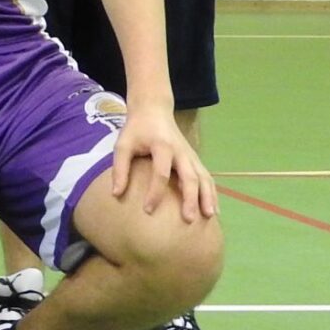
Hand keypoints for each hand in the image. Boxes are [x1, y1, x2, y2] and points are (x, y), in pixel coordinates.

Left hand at [107, 105, 216, 222]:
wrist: (154, 110)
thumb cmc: (136, 129)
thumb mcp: (123, 144)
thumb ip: (120, 168)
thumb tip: (116, 194)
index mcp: (162, 146)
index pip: (161, 173)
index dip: (155, 193)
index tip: (147, 210)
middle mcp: (181, 151)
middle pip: (190, 177)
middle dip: (191, 198)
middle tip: (188, 219)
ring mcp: (191, 155)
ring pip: (204, 177)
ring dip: (208, 197)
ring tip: (209, 217)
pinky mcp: (195, 159)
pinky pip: (206, 177)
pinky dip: (212, 193)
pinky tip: (213, 210)